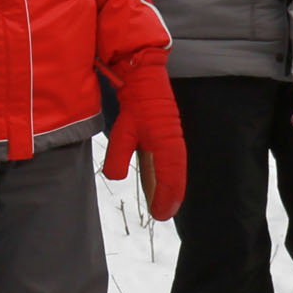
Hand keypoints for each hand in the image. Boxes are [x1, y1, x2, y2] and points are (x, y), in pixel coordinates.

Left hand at [103, 51, 186, 221]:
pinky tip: (157, 186)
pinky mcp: (167, 139)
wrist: (145, 78)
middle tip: (163, 214)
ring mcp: (172, 141)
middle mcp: (174, 144)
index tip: (161, 213)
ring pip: (173, 171)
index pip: (171, 174)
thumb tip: (116, 177)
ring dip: (169, 188)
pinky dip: (165, 177)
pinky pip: (169, 163)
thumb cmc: (136, 103)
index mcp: (167, 141)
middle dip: (172, 196)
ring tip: (162, 206)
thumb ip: (118, 154)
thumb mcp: (122, 130)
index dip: (168, 195)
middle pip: (176, 176)